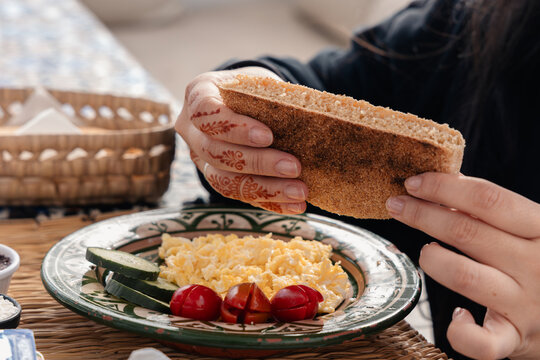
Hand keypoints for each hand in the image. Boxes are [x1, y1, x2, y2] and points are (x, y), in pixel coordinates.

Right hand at [175, 68, 307, 213]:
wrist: (247, 100)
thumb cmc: (255, 88)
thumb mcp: (261, 82)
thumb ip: (273, 98)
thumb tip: (310, 121)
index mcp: (198, 93)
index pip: (205, 112)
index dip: (235, 127)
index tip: (269, 136)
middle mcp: (191, 129)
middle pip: (215, 151)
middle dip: (258, 162)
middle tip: (294, 167)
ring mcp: (199, 157)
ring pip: (223, 180)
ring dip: (265, 188)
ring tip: (299, 191)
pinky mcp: (215, 177)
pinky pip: (238, 194)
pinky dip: (268, 201)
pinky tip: (294, 205)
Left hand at [386, 172, 539, 358]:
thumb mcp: (533, 230)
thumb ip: (495, 210)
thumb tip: (449, 181)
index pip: (487, 199)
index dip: (443, 187)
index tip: (414, 183)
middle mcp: (535, 264)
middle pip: (466, 231)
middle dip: (422, 214)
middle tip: (396, 205)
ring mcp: (526, 303)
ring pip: (464, 276)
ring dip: (433, 259)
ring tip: (425, 252)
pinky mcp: (517, 338)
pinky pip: (482, 342)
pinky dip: (462, 331)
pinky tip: (456, 317)